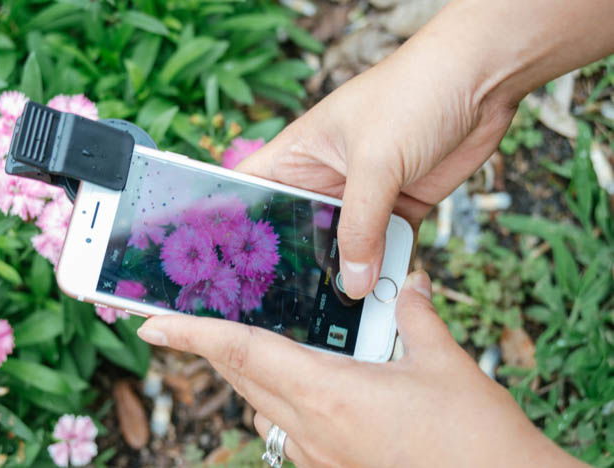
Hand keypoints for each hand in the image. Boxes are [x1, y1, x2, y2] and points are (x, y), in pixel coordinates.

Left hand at [137, 271, 581, 467]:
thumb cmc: (473, 436)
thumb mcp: (444, 363)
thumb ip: (416, 314)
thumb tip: (407, 280)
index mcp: (329, 393)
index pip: (242, 353)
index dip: (191, 335)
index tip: (148, 324)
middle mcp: (312, 429)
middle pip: (241, 378)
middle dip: (211, 347)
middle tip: (187, 321)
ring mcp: (319, 455)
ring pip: (261, 404)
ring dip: (247, 371)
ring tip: (248, 339)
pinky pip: (288, 427)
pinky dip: (281, 396)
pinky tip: (310, 378)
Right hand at [236, 22, 515, 298]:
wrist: (482, 77)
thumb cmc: (413, 94)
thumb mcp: (376, 161)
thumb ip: (361, 227)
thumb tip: (354, 284)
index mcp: (299, 155)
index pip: (251, 192)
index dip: (234, 226)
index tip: (228, 267)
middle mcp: (325, 178)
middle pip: (299, 231)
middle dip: (298, 265)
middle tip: (290, 310)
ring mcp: (364, 196)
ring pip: (346, 247)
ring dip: (349, 274)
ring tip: (344, 315)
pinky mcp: (399, 207)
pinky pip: (387, 247)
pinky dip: (388, 269)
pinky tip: (387, 296)